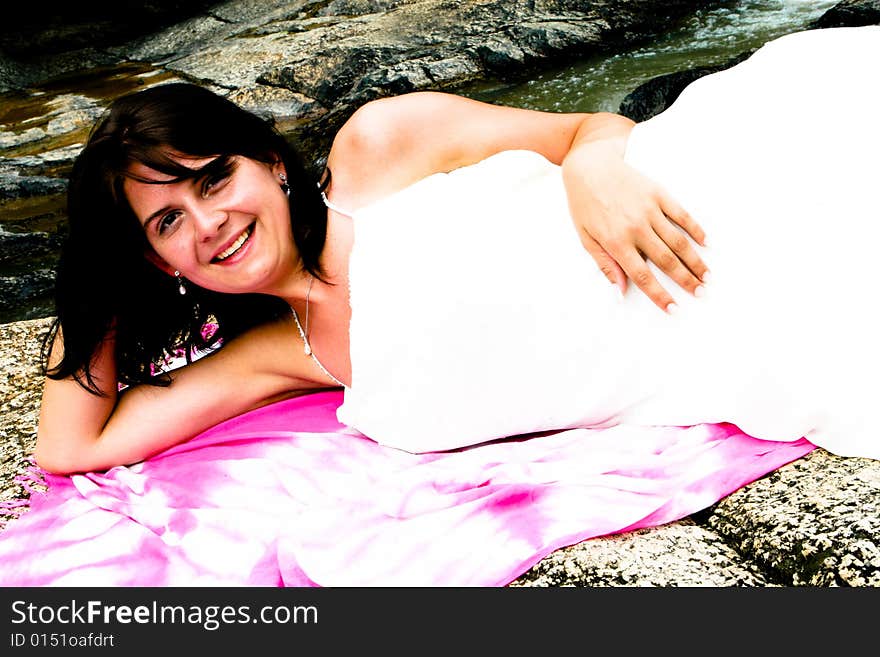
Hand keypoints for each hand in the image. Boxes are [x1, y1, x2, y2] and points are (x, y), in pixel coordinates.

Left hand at [562, 138, 708, 312]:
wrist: (590, 166)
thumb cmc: (584, 205)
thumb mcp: (586, 238)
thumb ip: (605, 265)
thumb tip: (620, 291)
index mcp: (616, 242)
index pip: (642, 276)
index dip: (659, 295)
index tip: (674, 309)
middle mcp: (636, 228)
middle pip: (667, 261)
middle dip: (686, 280)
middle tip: (701, 294)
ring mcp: (650, 210)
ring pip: (678, 241)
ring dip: (695, 261)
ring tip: (707, 276)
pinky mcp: (659, 194)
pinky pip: (682, 215)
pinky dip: (695, 230)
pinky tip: (706, 243)